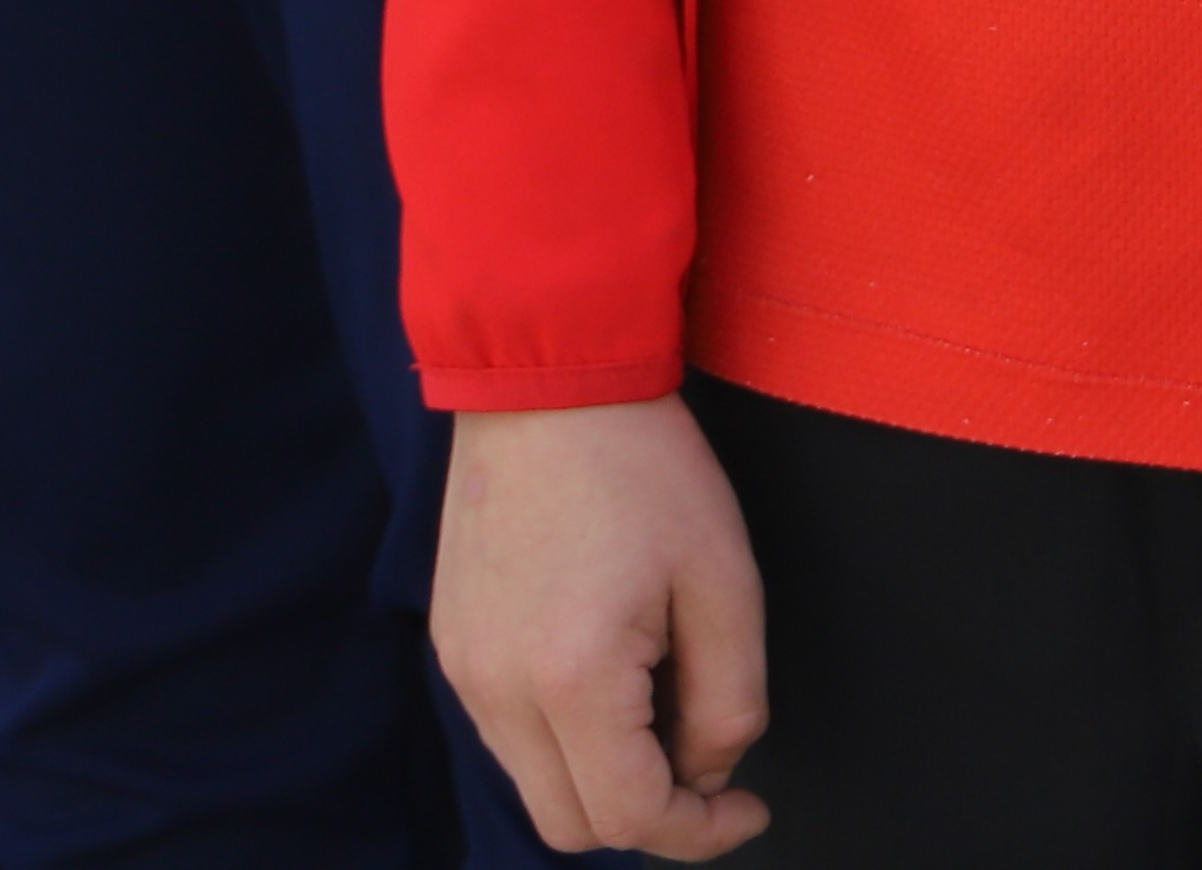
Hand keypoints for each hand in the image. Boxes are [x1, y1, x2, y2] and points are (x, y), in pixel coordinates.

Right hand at [437, 401, 772, 856]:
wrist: (547, 378)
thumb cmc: (643, 466)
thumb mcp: (725, 581)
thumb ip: (730, 701)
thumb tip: (710, 774)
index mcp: (570, 677)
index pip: (630, 818)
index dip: (699, 833)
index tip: (748, 808)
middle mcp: (498, 690)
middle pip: (571, 827)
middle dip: (648, 814)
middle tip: (705, 759)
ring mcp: (464, 670)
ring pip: (536, 786)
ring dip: (602, 777)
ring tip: (660, 699)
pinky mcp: (454, 646)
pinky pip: (508, 735)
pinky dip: (563, 738)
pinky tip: (611, 674)